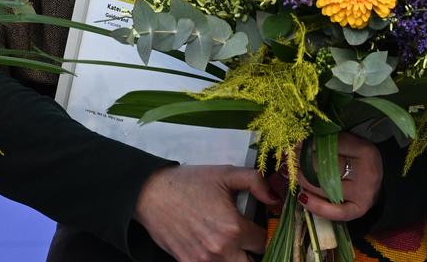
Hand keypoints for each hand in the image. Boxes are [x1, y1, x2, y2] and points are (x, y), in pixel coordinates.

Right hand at [134, 163, 278, 261]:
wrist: (151, 194)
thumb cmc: (190, 183)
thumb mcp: (225, 174)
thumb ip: (255, 181)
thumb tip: (276, 198)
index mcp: (233, 228)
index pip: (264, 243)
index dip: (266, 234)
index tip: (260, 227)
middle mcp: (221, 250)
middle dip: (254, 253)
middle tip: (250, 240)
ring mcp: (204, 261)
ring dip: (237, 257)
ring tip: (234, 244)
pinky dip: (219, 260)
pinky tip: (216, 248)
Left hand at [269, 134, 383, 221]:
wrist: (377, 181)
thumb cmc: (358, 159)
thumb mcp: (349, 144)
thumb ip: (328, 141)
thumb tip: (299, 140)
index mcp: (365, 151)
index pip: (332, 146)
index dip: (311, 143)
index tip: (295, 141)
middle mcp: (367, 174)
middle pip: (327, 168)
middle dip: (303, 161)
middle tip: (289, 157)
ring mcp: (363, 195)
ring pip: (326, 188)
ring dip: (303, 180)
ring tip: (292, 173)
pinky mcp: (357, 211)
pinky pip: (334, 212)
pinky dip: (316, 206)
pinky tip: (302, 197)